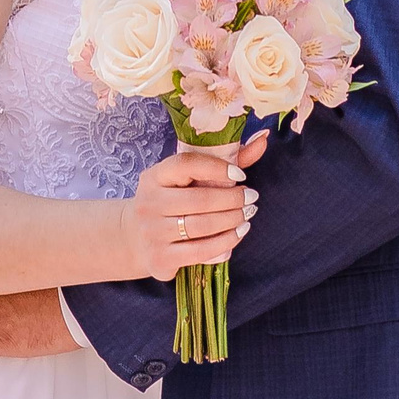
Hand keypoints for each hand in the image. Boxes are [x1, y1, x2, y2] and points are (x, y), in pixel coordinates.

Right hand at [118, 131, 267, 281]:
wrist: (135, 239)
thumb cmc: (171, 201)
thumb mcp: (186, 179)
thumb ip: (225, 159)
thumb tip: (263, 140)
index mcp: (153, 177)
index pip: (186, 164)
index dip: (217, 168)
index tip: (241, 175)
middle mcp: (148, 203)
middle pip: (199, 199)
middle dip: (233, 199)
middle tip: (251, 198)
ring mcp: (152, 232)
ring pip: (203, 226)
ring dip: (233, 220)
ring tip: (247, 215)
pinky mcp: (160, 258)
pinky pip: (202, 251)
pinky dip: (226, 242)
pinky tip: (238, 233)